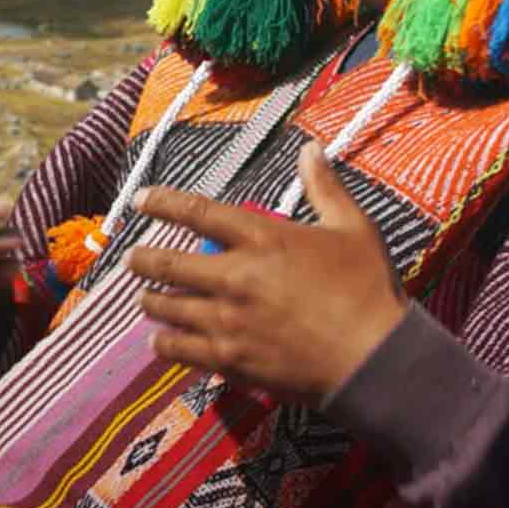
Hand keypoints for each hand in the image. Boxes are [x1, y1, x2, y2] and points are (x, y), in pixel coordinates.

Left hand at [126, 141, 409, 406]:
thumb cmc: (368, 290)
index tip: (140, 200)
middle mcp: (237, 276)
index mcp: (264, 238)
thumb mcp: (353, 228)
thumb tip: (309, 148)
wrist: (376, 358)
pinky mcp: (231, 359)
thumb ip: (325, 188)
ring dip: (151, 301)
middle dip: (144, 260)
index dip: (163, 202)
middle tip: (132, 259)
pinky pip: (181, 350)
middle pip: (169, 264)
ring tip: (145, 299)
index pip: (198, 212)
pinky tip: (159, 341)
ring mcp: (229, 320)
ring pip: (168, 308)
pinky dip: (165, 344)